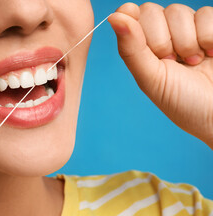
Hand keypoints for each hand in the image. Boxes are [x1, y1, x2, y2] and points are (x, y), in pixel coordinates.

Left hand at [109, 3, 212, 148]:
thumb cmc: (185, 103)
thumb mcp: (152, 79)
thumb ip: (131, 49)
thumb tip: (113, 17)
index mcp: (143, 50)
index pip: (130, 18)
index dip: (137, 27)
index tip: (148, 45)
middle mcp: (163, 36)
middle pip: (151, 12)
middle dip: (163, 40)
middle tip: (173, 62)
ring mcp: (187, 30)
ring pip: (178, 11)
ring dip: (187, 41)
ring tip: (194, 62)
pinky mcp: (211, 27)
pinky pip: (206, 13)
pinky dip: (209, 35)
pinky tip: (211, 54)